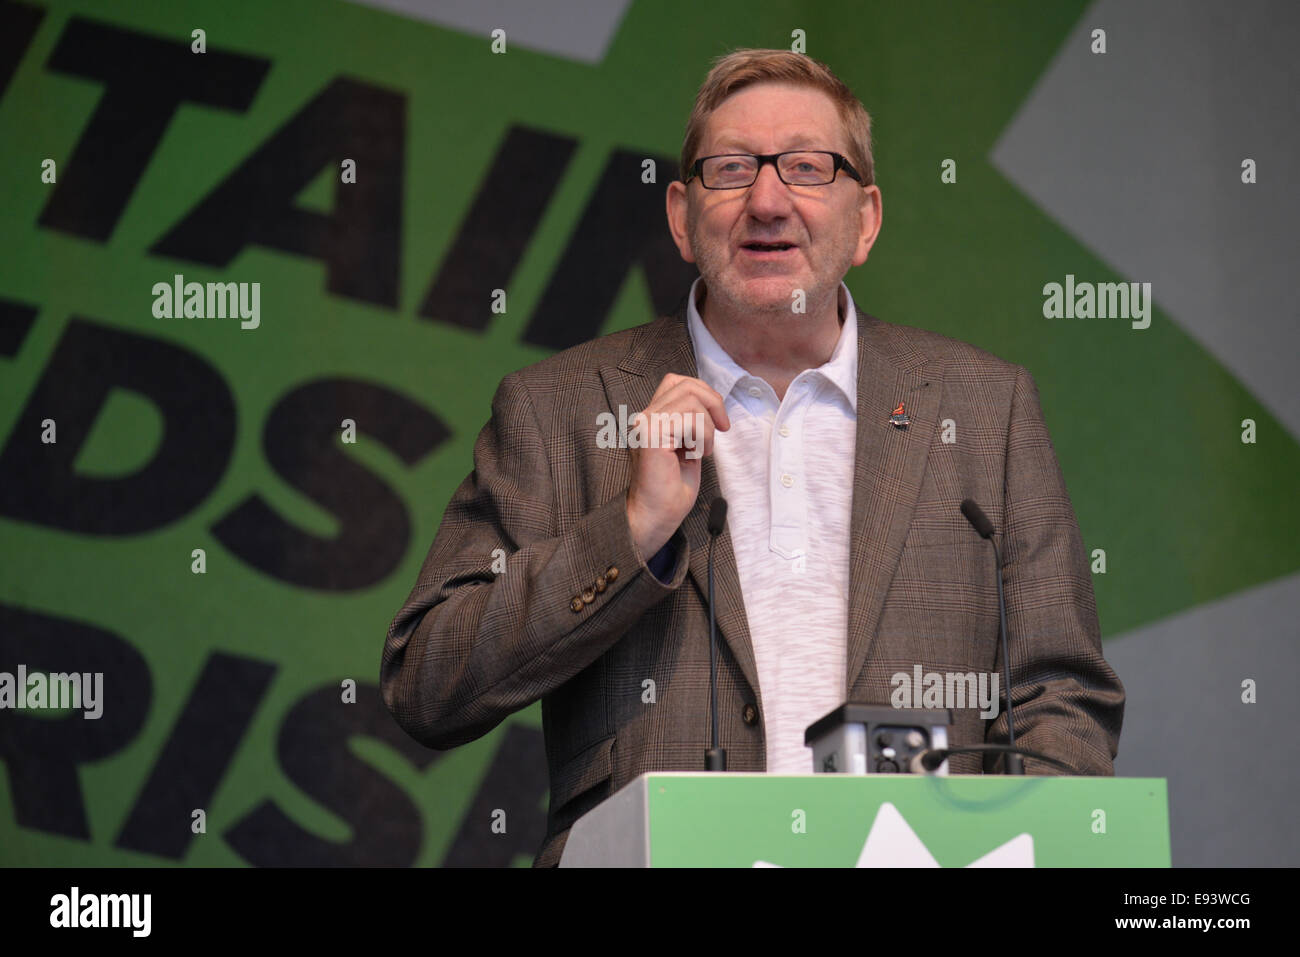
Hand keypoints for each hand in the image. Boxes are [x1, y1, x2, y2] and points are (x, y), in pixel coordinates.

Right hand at [625, 373, 729, 557]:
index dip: (703, 392)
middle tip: (722, 429)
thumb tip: (712, 404)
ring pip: (691, 399)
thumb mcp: (689, 446)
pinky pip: (690, 418)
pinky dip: (703, 436)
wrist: (656, 516)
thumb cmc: (672, 489)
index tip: (719, 421)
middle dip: (713, 403)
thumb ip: (692, 422)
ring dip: (707, 426)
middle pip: (686, 384)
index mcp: (652, 417)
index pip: (677, 382)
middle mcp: (645, 417)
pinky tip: (697, 455)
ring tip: (703, 450)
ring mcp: (646, 424)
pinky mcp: (652, 435)